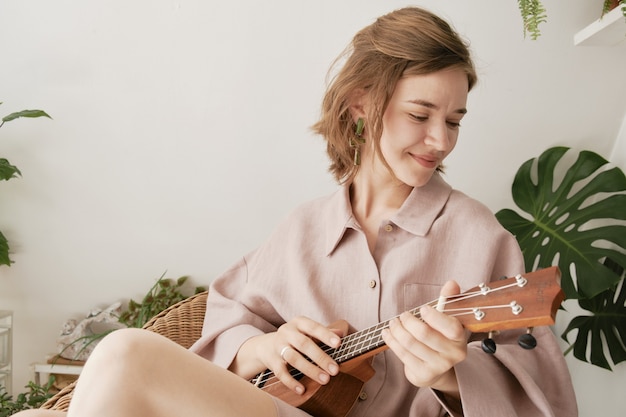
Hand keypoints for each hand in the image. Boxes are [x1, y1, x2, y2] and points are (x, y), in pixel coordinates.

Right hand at [232, 316, 344, 394]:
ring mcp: (279, 347)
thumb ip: (324, 332)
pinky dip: (291, 382)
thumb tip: (342, 333)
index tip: (338, 343)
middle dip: (320, 357)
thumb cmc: (295, 337)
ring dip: (310, 370)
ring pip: (294, 358)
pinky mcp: (273, 362)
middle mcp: (287, 332)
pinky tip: (302, 389)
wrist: (266, 346)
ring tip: (325, 380)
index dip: (326, 335)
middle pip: (303, 344)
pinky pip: (281, 373)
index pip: (313, 327)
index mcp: (298, 323)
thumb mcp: (307, 331)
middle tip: (335, 370)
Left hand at [381, 281, 466, 396]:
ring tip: (393, 323)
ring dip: (397, 330)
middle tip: (402, 315)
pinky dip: (391, 341)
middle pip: (424, 334)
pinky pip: (402, 355)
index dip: (434, 316)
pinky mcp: (423, 375)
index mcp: (460, 338)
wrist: (437, 367)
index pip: (451, 327)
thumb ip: (449, 299)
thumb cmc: (440, 336)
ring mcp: (438, 366)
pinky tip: (387, 333)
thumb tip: (452, 283)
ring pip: (410, 343)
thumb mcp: (447, 318)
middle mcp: (452, 354)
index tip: (422, 309)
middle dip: (408, 321)